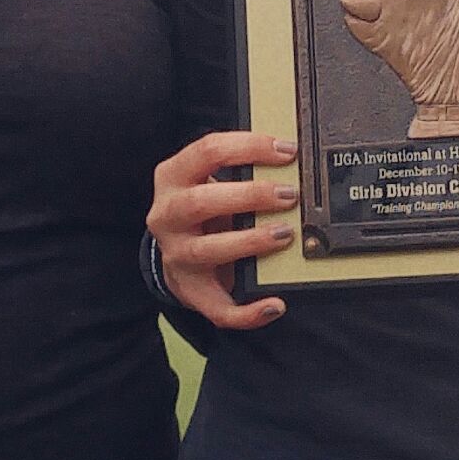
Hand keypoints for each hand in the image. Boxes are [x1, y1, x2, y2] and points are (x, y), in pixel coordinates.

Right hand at [147, 131, 300, 330]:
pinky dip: (248, 312)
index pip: (207, 151)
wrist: (177, 249)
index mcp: (172, 177)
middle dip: (248, 196)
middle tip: (288, 195)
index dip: (249, 147)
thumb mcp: (208, 178)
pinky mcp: (191, 290)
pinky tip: (275, 305)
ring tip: (284, 235)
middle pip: (200, 202)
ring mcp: (176, 254)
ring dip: (249, 242)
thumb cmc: (203, 204)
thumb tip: (291, 161)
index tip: (287, 151)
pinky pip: (218, 308)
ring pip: (207, 250)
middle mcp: (167, 214)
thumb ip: (239, 168)